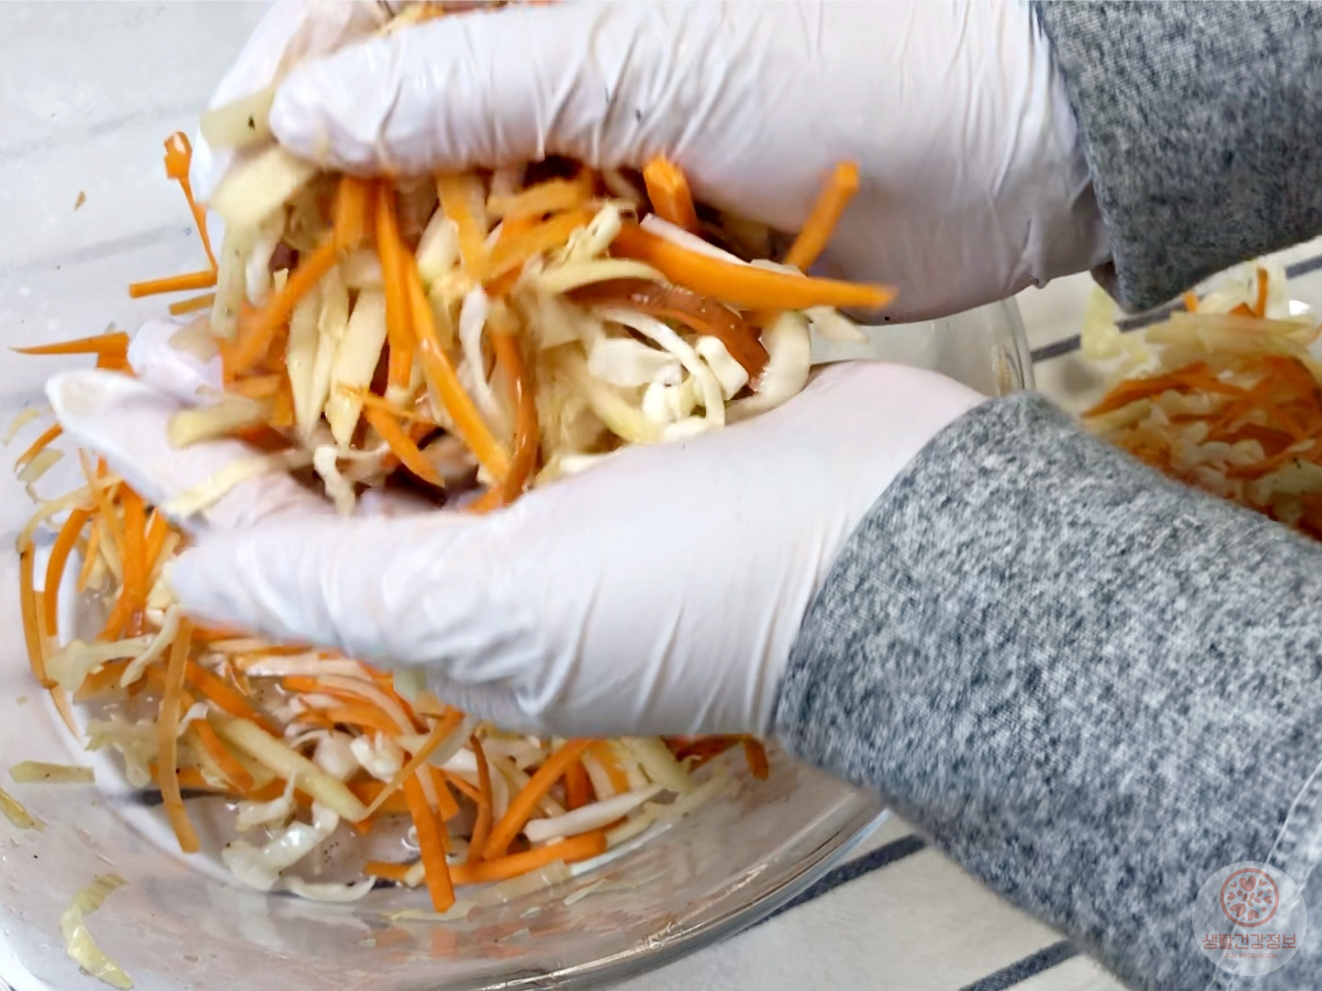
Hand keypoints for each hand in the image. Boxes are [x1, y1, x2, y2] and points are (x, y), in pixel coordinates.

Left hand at [48, 337, 983, 738]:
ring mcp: (568, 455)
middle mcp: (497, 534)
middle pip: (337, 449)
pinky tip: (404, 230)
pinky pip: (516, 330)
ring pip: (421, 380)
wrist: (891, 546)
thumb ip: (325, 590)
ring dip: (341, 323)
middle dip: (251, 388)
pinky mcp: (632, 386)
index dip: (186, 464)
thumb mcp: (487, 619)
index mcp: (449, 600)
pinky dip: (455, 285)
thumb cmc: (691, 602)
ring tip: (262, 257)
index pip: (281, 529)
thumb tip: (190, 578)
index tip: (100, 399)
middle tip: (167, 321)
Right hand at [201, 0, 1107, 320]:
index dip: (287, 72)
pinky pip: (540, 267)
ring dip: (405, 267)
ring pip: (463, 202)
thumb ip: (470, 83)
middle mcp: (558, 54)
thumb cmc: (854, 53)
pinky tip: (447, 357)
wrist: (1011, 143)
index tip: (232, 159)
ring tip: (336, 339)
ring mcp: (600, 145)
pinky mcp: (644, 226)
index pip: (365, 4)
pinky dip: (495, 309)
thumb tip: (306, 120)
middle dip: (332, 191)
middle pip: (399, 115)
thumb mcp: (646, 48)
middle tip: (270, 277)